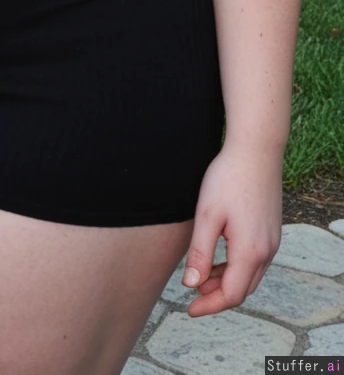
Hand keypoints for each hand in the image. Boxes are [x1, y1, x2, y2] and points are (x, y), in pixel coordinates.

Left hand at [181, 141, 282, 316]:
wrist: (256, 150)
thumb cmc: (228, 178)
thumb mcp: (207, 216)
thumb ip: (199, 253)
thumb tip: (191, 285)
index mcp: (250, 251)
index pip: (232, 295)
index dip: (210, 306)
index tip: (189, 309)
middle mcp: (266, 251)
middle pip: (243, 289)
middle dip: (217, 296)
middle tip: (192, 294)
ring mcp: (272, 241)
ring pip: (250, 276)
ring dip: (227, 281)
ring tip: (200, 276)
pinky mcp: (271, 231)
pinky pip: (255, 261)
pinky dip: (237, 268)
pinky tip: (219, 258)